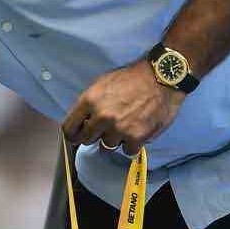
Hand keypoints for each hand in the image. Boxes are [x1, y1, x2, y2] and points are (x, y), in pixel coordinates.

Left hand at [62, 59, 184, 155]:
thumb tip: (82, 121)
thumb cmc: (131, 78)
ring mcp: (118, 129)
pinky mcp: (136, 138)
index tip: (75, 136)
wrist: (161, 78)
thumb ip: (89, 103)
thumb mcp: (102, 83)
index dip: (72, 134)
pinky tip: (135, 133)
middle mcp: (101, 117)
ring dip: (114, 139)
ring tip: (124, 126)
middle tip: (103, 129)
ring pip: (107, 146)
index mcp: (89, 101)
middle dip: (93, 135)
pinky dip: (131, 145)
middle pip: (86, 138)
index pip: (69, 128)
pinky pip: (127, 151)